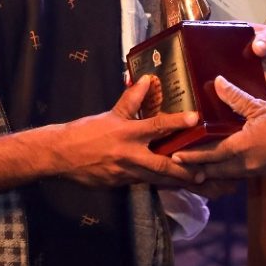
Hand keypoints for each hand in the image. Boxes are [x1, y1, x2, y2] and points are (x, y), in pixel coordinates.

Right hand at [50, 75, 200, 186]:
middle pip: (162, 164)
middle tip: (203, 174)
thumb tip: (147, 80)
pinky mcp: (120, 184)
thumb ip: (131, 99)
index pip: (156, 125)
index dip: (177, 121)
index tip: (195, 118)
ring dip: (175, 182)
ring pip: (156, 179)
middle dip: (183, 171)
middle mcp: (129, 155)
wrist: (61, 155)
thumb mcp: (110, 114)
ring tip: (194, 183)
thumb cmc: (86, 132)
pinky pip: (144, 184)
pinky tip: (172, 186)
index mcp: (127, 132)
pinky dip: (159, 185)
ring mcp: (125, 172)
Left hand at [173, 76, 265, 181]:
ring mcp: (255, 170)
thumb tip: (217, 83)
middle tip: (180, 167)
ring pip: (226, 175)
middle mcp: (245, 164)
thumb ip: (237, 98)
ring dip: (211, 173)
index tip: (174, 157)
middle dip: (196, 170)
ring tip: (197, 168)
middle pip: (214, 171)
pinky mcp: (264, 171)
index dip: (191, 156)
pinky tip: (224, 165)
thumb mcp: (262, 106)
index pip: (209, 155)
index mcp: (241, 147)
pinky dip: (227, 172)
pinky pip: (239, 174)